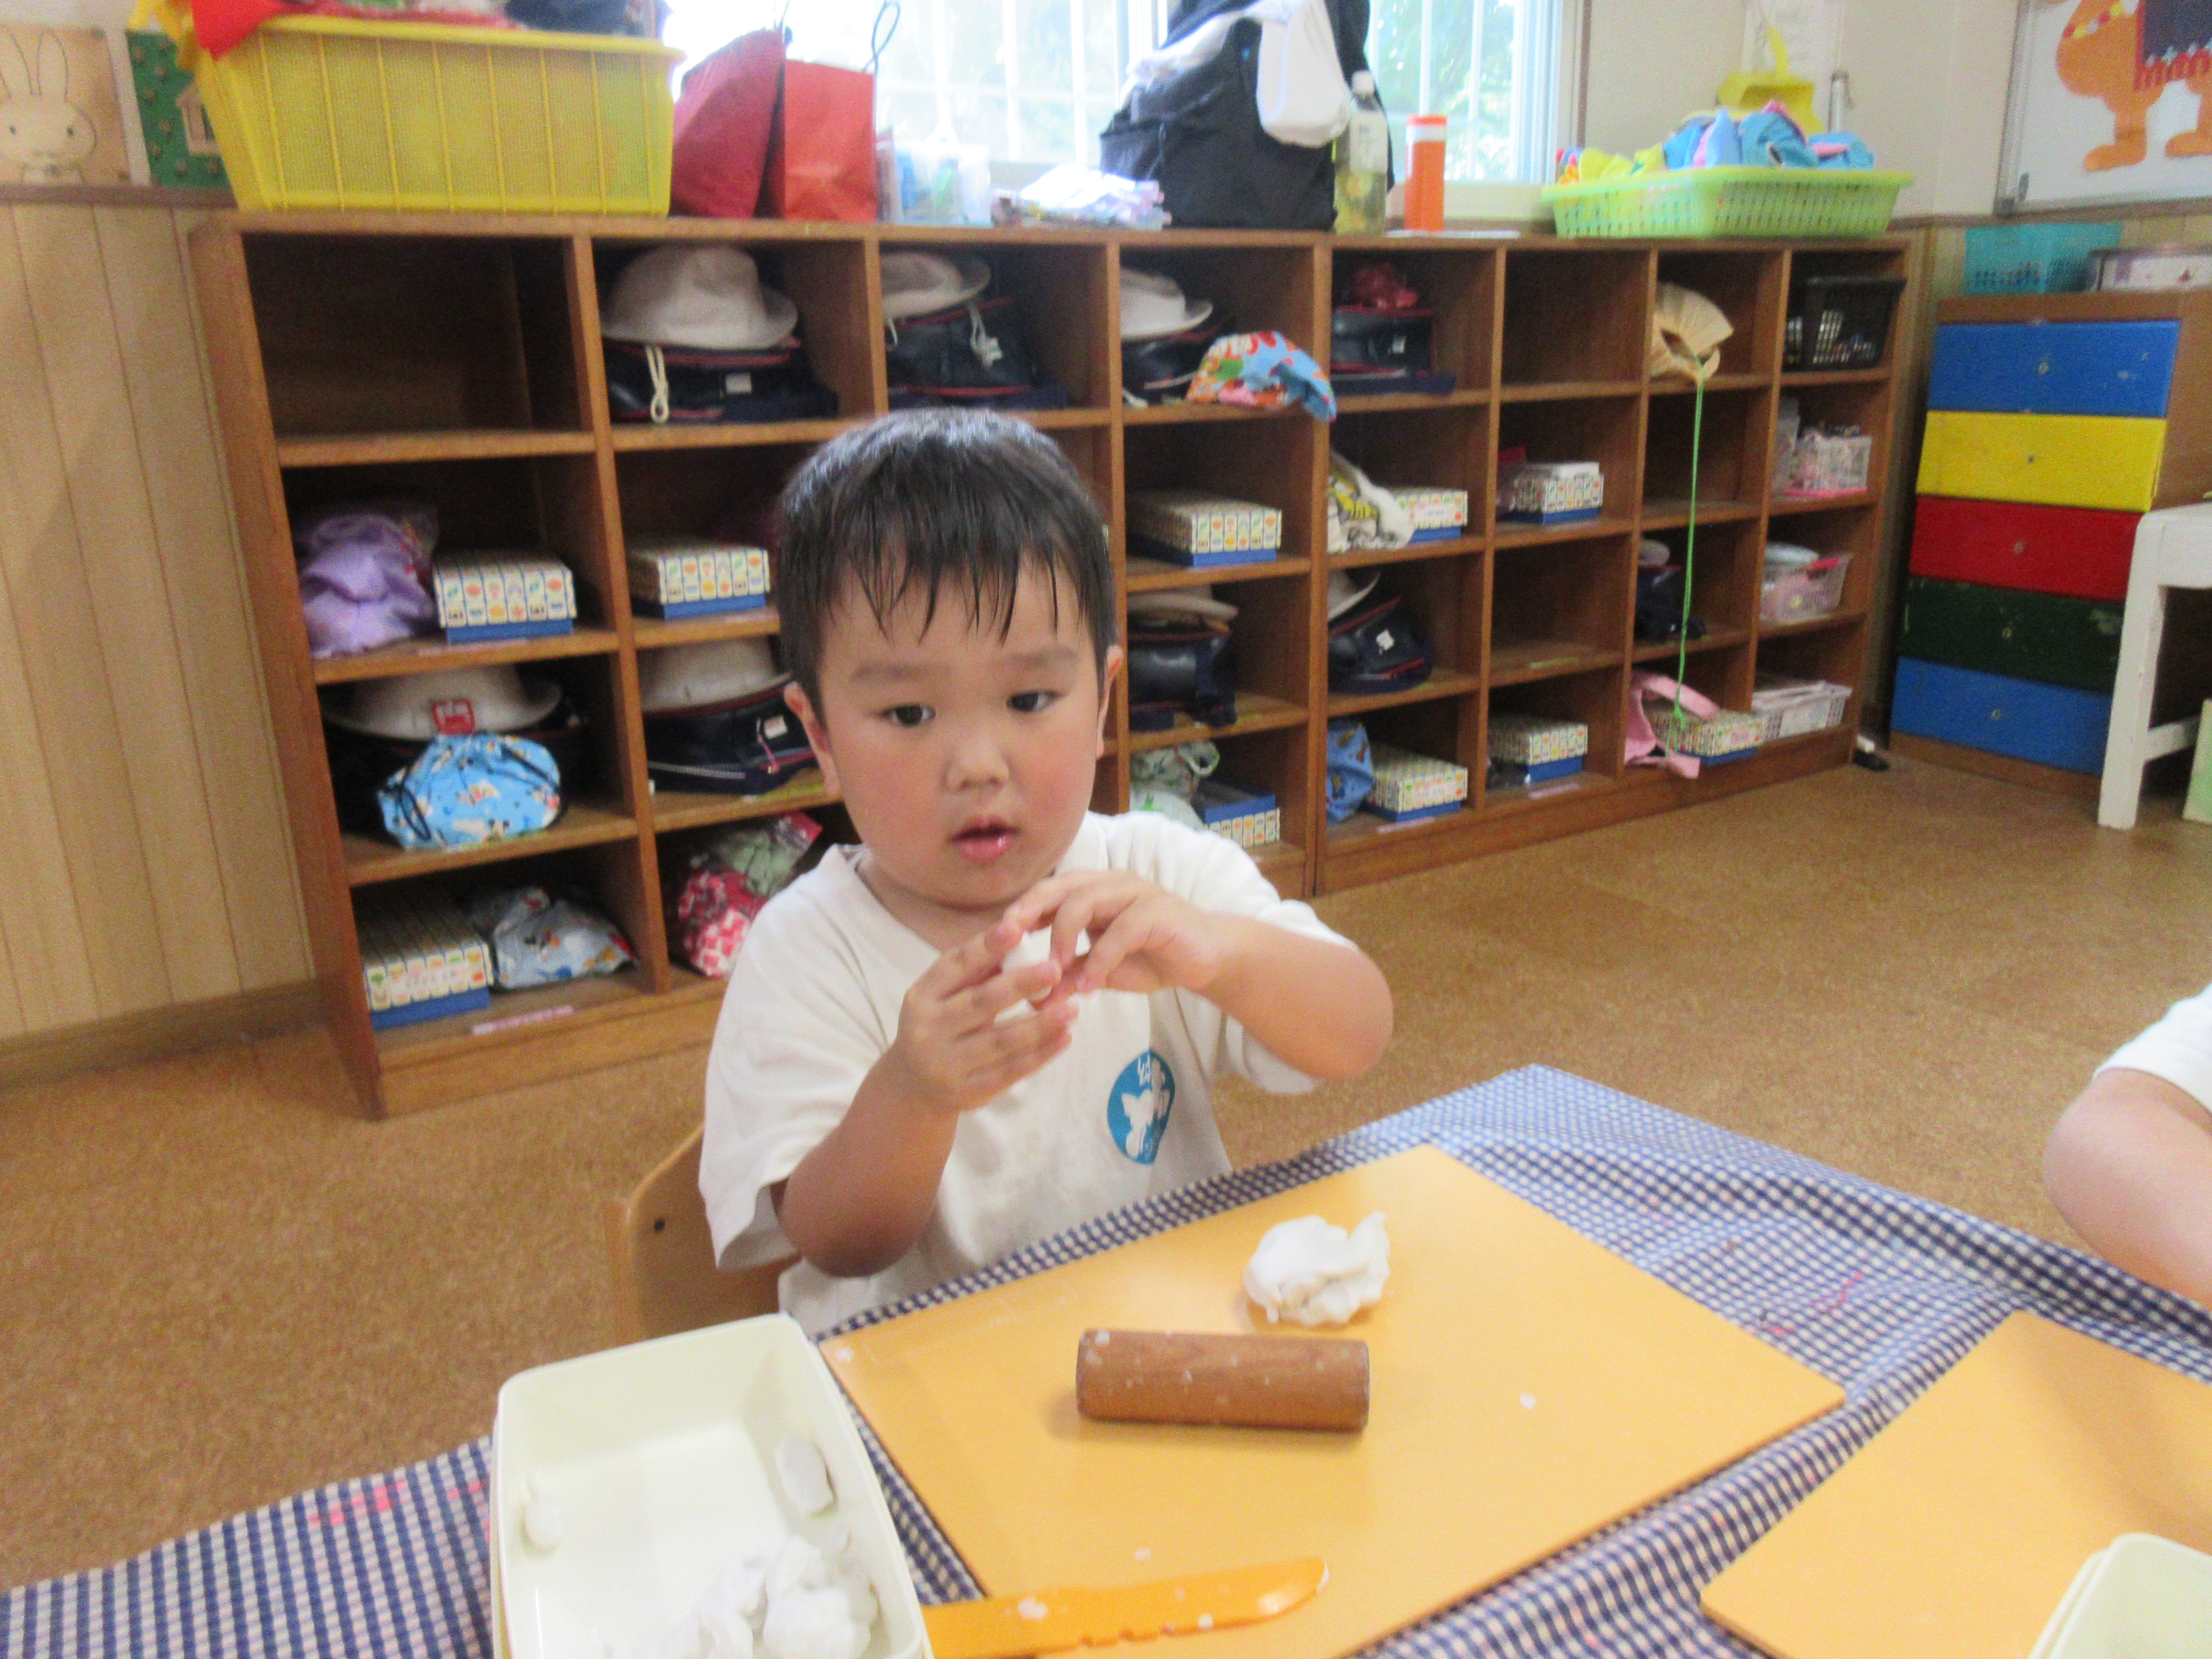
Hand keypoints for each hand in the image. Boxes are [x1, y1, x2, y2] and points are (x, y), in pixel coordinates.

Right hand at [880, 915, 1078, 1116]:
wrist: (913, 1087)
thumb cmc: (939, 1025)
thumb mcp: (942, 996)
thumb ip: (974, 970)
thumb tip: (1016, 932)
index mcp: (922, 995)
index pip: (955, 966)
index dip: (986, 947)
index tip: (1016, 928)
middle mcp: (929, 1029)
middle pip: (980, 1003)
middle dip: (1020, 985)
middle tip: (1055, 969)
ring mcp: (946, 1064)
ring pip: (1000, 1041)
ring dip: (1040, 1024)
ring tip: (1073, 1008)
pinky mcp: (968, 1092)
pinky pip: (1010, 1072)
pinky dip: (1040, 1055)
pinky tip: (1065, 1038)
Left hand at [1003, 872, 1237, 1001]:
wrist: (1206, 959)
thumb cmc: (1151, 958)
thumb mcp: (1101, 971)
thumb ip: (1070, 976)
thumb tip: (1034, 999)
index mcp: (1092, 891)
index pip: (1047, 891)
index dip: (1019, 910)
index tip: (995, 939)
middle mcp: (1110, 884)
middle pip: (1060, 887)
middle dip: (1029, 911)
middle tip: (1007, 941)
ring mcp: (1134, 894)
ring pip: (1085, 902)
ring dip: (1063, 937)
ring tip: (1052, 971)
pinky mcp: (1157, 912)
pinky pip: (1121, 931)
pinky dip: (1101, 958)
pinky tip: (1090, 986)